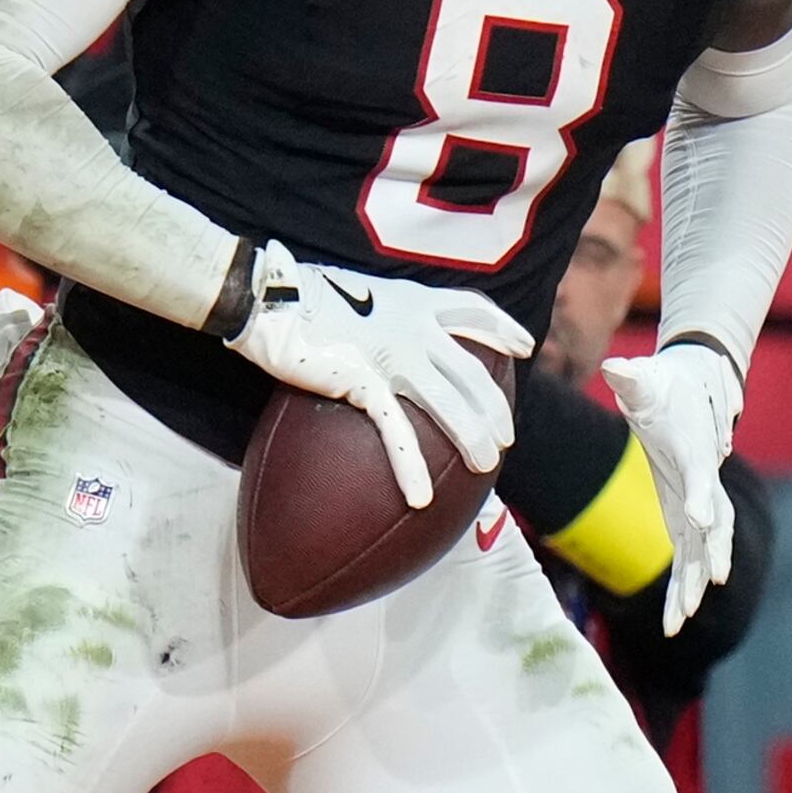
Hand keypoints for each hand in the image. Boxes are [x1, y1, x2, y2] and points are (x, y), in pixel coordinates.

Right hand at [222, 240, 528, 506]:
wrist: (267, 296)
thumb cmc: (299, 296)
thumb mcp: (355, 295)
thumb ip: (379, 312)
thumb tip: (379, 330)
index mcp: (413, 302)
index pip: (472, 311)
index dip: (502, 329)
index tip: (524, 347)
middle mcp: (414, 326)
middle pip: (473, 371)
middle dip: (495, 407)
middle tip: (505, 438)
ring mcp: (394, 353)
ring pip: (450, 403)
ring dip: (472, 438)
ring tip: (485, 466)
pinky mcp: (365, 379)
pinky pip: (396, 431)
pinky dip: (411, 467)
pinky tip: (421, 497)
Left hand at [600, 338, 744, 631]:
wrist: (690, 386)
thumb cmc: (665, 382)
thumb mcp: (644, 377)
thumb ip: (631, 376)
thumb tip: (615, 370)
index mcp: (694, 448)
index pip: (702, 475)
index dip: (702, 496)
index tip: (701, 522)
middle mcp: (701, 480)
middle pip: (712, 526)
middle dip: (708, 560)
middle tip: (703, 592)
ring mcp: (696, 499)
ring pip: (702, 550)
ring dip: (692, 586)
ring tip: (677, 622)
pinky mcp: (684, 510)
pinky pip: (688, 554)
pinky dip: (684, 583)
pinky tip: (675, 616)